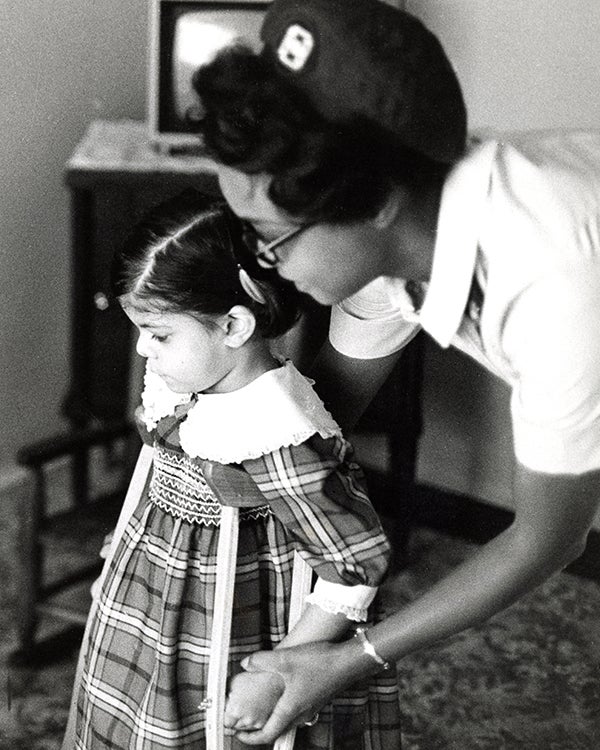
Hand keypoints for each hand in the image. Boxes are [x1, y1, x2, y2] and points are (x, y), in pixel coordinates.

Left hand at [233, 640, 356, 744]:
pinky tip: (283, 694)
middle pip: (277, 731)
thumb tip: (245, 663)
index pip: (267, 734)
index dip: (250, 738)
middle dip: (260, 730)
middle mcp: (301, 713)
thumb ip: (262, 661)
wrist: (348, 661)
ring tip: (262, 710)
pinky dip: (285, 710)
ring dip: (273, 720)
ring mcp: (310, 708)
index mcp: (290, 709)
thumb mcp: (286, 658)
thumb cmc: (320, 663)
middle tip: (246, 724)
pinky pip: (296, 712)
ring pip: (288, 722)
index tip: (239, 734)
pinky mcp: (317, 699)